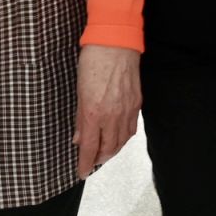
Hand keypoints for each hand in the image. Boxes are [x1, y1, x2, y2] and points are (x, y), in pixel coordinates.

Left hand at [74, 45, 140, 177]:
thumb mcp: (79, 90)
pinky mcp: (136, 103)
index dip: (85, 163)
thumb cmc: (93, 61)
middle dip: (98, 159)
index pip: (89, 148)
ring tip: (104, 153)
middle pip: (108, 148)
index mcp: (94, 113)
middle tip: (91, 162)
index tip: (81, 172)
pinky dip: (123, 138)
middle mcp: (112, 116)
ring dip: (112, 150)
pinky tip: (118, 137)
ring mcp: (127, 110)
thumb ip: (80, 117)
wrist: (116, 43)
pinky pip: (131, 128)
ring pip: (122, 141)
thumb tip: (79, 137)